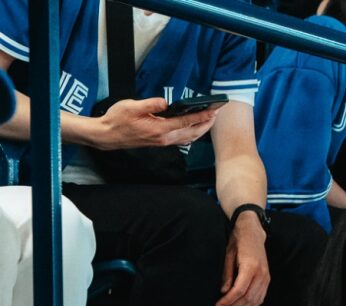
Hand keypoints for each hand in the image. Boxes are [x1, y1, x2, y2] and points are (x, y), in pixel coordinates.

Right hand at [92, 97, 217, 149]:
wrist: (108, 136)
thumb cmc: (117, 120)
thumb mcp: (131, 107)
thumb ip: (150, 104)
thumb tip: (165, 102)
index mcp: (159, 129)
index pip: (186, 122)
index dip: (201, 116)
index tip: (213, 111)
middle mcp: (164, 138)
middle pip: (192, 132)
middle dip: (206, 123)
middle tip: (217, 113)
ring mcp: (163, 142)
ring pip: (189, 138)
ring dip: (201, 129)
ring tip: (210, 119)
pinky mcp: (161, 142)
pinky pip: (182, 140)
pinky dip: (192, 134)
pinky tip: (196, 128)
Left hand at [217, 212, 270, 305]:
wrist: (252, 233)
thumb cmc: (238, 242)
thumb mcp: (228, 256)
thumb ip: (227, 274)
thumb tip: (223, 291)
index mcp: (250, 267)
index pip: (239, 290)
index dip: (228, 301)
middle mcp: (261, 274)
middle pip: (247, 298)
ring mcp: (266, 277)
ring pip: (255, 300)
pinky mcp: (267, 279)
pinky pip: (261, 298)